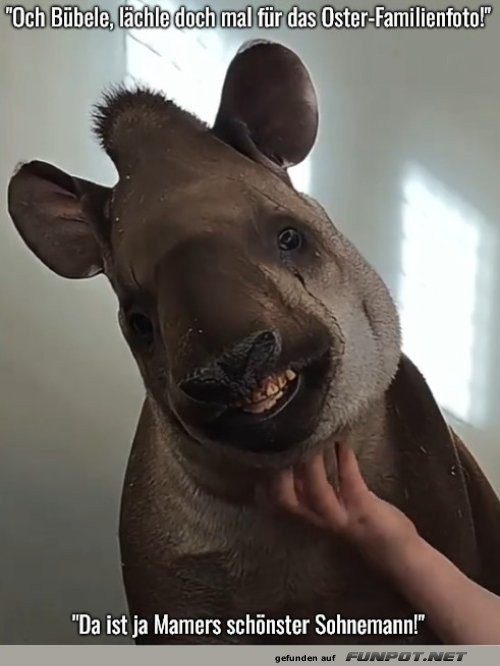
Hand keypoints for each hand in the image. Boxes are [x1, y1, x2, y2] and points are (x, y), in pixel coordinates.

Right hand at [262, 442, 419, 575]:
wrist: (397, 554)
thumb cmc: (361, 524)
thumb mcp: (331, 506)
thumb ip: (313, 486)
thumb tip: (299, 454)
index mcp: (307, 515)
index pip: (275, 497)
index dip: (264, 476)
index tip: (261, 449)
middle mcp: (317, 519)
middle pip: (286, 497)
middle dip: (280, 470)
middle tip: (284, 438)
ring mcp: (340, 516)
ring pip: (317, 491)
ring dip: (312, 462)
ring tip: (313, 434)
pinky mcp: (363, 509)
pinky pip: (349, 480)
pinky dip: (344, 458)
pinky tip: (343, 441)